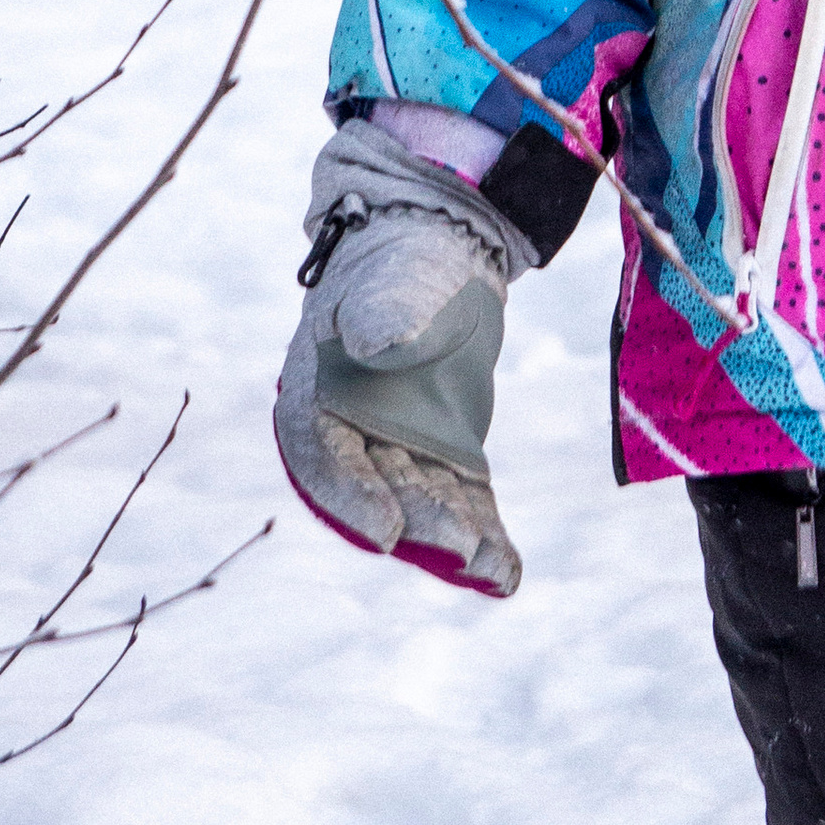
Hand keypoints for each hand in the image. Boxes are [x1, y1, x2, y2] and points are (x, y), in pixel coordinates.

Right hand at [275, 123, 534, 597]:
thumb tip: (384, 342)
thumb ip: (382, 310)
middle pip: (381, 487)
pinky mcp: (446, 452)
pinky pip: (463, 499)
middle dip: (418, 522)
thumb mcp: (388, 279)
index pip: (324, 455)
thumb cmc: (399, 264)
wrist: (435, 253)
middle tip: (459, 550)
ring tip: (494, 572)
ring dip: (456, 538)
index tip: (386, 529)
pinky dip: (483, 532)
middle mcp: (355, 431)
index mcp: (318, 390)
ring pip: (426, 501)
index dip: (350, 497)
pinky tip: (505, 571)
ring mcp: (402, 446)